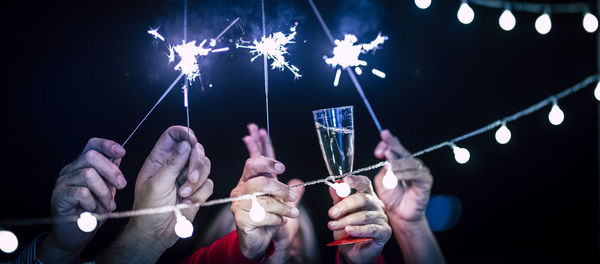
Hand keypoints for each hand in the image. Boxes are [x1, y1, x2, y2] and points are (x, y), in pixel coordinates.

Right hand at [47, 138, 125, 255]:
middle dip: (111, 171)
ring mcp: (62, 182)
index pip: (91, 145)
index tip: (122, 152)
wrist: (75, 236)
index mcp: (81, 166)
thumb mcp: (106, 191)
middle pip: (91, 156)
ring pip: (88, 174)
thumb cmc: (91, 213)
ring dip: (103, 192)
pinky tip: (92, 210)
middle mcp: (70, 170)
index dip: (107, 145)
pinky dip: (92, 202)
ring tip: (107, 205)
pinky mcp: (59, 196)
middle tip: (121, 186)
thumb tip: (118, 155)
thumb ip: (109, 174)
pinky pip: (81, 192)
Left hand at [122, 126, 212, 254]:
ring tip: (184, 194)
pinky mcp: (197, 190)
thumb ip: (172, 163)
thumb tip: (186, 144)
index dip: (184, 133)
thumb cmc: (148, 209)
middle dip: (196, 163)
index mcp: (160, 158)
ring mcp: (186, 177)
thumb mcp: (157, 184)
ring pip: (205, 165)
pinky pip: (208, 183)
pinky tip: (187, 202)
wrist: (156, 233)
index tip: (192, 141)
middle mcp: (175, 165)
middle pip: (195, 149)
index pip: (174, 135)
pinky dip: (200, 194)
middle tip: (188, 178)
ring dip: (197, 181)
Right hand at [242, 123, 304, 262]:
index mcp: (247, 180)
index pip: (252, 165)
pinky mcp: (240, 219)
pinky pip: (263, 216)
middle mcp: (240, 191)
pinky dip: (276, 219)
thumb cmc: (268, 216)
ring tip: (292, 213)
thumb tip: (298, 181)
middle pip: (261, 182)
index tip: (282, 168)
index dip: (267, 164)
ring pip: (265, 201)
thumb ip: (286, 190)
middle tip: (293, 196)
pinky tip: (280, 221)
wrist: (260, 240)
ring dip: (283, 208)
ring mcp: (238, 205)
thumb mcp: (279, 200)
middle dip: (281, 189)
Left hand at [328, 176, 391, 263]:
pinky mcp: (384, 231)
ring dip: (346, 221)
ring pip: (363, 216)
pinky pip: (371, 229)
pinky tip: (349, 230)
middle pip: (362, 199)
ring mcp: (381, 217)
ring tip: (333, 226)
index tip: (345, 180)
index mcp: (367, 196)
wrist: (355, 252)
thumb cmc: (348, 230)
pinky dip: (358, 230)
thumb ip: (338, 201)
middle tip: (332, 213)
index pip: (364, 184)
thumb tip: (332, 189)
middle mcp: (376, 204)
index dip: (356, 180)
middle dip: (345, 205)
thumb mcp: (340, 215)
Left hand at [373, 130, 431, 223]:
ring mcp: (420, 171)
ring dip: (397, 163)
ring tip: (387, 165)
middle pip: (402, 150)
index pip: (395, 147)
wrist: (399, 216)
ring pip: (409, 162)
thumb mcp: (382, 180)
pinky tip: (395, 175)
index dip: (387, 143)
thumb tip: (384, 152)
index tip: (378, 144)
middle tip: (384, 144)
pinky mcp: (425, 181)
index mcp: (400, 162)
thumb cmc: (391, 198)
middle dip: (392, 145)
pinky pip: (415, 174)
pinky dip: (404, 174)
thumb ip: (384, 167)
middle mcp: (411, 164)